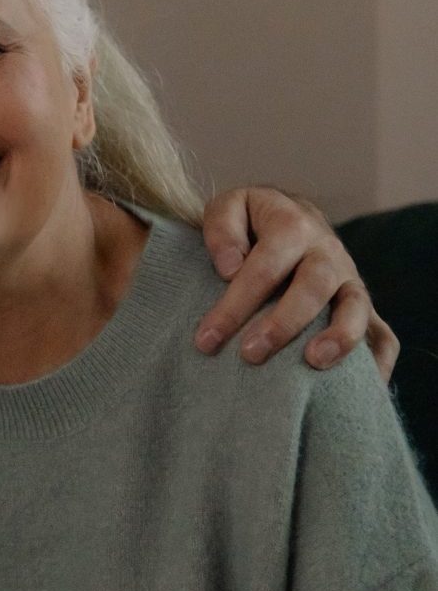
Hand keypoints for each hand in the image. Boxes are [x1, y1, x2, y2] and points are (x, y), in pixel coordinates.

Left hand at [195, 187, 397, 380]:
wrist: (287, 215)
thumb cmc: (249, 221)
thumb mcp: (229, 207)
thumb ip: (221, 228)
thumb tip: (230, 267)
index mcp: (292, 224)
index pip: (265, 266)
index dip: (235, 304)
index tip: (206, 339)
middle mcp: (327, 251)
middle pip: (313, 286)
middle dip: (282, 323)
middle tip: (250, 354)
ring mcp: (348, 278)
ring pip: (355, 306)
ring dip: (339, 336)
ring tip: (314, 362)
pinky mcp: (360, 304)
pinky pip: (382, 333)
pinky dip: (378, 358)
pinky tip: (364, 383)